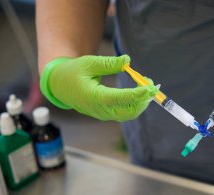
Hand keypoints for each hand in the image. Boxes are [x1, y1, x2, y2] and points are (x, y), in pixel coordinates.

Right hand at [40, 55, 157, 120]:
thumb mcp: (88, 62)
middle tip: (153, 85)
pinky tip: (142, 93)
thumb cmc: (73, 72)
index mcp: (93, 96)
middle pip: (128, 111)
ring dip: (142, 102)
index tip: (149, 88)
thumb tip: (127, 61)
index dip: (136, 95)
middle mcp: (100, 109)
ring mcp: (104, 114)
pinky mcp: (107, 114)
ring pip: (129, 114)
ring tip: (149, 86)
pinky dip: (136, 104)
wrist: (60, 86)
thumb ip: (108, 63)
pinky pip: (125, 113)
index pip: (119, 99)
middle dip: (143, 100)